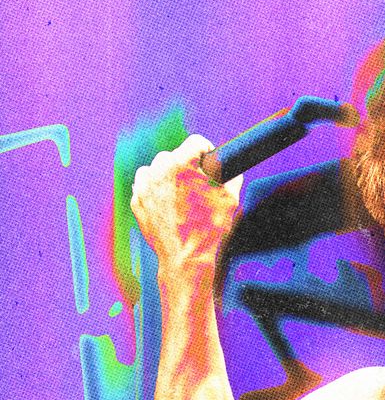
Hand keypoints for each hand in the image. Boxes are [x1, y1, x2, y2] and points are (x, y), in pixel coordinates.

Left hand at [131, 134, 242, 268]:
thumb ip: (231, 176)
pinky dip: (156, 190)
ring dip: (168, 176)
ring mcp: (144, 187)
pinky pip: (146, 186)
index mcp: (181, 165)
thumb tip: (231, 169)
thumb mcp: (231, 199)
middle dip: (187, 166)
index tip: (210, 160)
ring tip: (182, 194)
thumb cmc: (209, 229)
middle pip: (174, 155)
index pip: (196, 142)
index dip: (208, 150)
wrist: (186, 258)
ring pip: (156, 168)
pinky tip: (170, 204)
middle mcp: (158, 171)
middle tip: (198, 184)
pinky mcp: (138, 202)